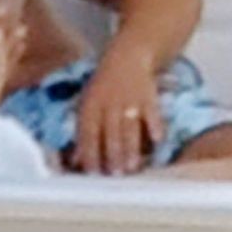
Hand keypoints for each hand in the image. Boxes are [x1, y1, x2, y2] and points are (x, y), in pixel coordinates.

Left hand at [70, 42, 165, 174]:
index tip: (92, 172)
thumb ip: (83, 132)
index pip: (88, 132)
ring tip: (132, 167)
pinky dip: (155, 125)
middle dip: (112, 155)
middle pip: (110, 133)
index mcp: (91, 105)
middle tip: (115, 175)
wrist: (128, 56)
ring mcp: (130, 99)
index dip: (89, 152)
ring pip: (130, 127)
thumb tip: (74, 161)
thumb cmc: (104, 85)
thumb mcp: (88, 103)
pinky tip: (157, 140)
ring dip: (131, 148)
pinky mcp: (148, 96)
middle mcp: (109, 103)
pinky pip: (152, 112)